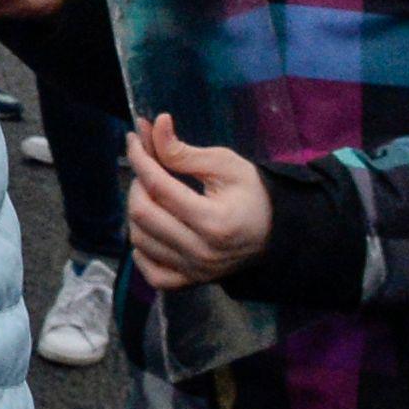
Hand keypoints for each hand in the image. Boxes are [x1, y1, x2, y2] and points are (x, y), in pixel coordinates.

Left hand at [124, 114, 273, 288]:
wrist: (275, 231)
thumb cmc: (253, 193)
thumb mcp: (225, 164)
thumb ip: (183, 151)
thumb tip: (152, 126)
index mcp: (214, 221)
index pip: (158, 187)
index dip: (140, 158)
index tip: (134, 139)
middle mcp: (201, 252)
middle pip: (142, 214)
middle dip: (137, 183)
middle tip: (148, 169)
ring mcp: (194, 271)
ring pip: (139, 240)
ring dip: (138, 211)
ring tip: (153, 194)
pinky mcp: (190, 282)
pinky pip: (150, 272)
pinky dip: (142, 250)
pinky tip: (153, 230)